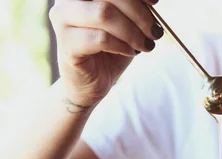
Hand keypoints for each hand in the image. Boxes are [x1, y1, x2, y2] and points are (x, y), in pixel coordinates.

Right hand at [49, 0, 163, 109]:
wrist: (90, 84)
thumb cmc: (108, 51)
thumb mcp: (125, 24)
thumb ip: (132, 8)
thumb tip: (152, 0)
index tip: (154, 3)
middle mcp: (67, 0)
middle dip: (138, 13)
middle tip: (154, 31)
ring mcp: (63, 21)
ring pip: (104, 13)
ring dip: (132, 31)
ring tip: (144, 45)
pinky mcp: (67, 45)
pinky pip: (100, 39)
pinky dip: (121, 46)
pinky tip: (130, 52)